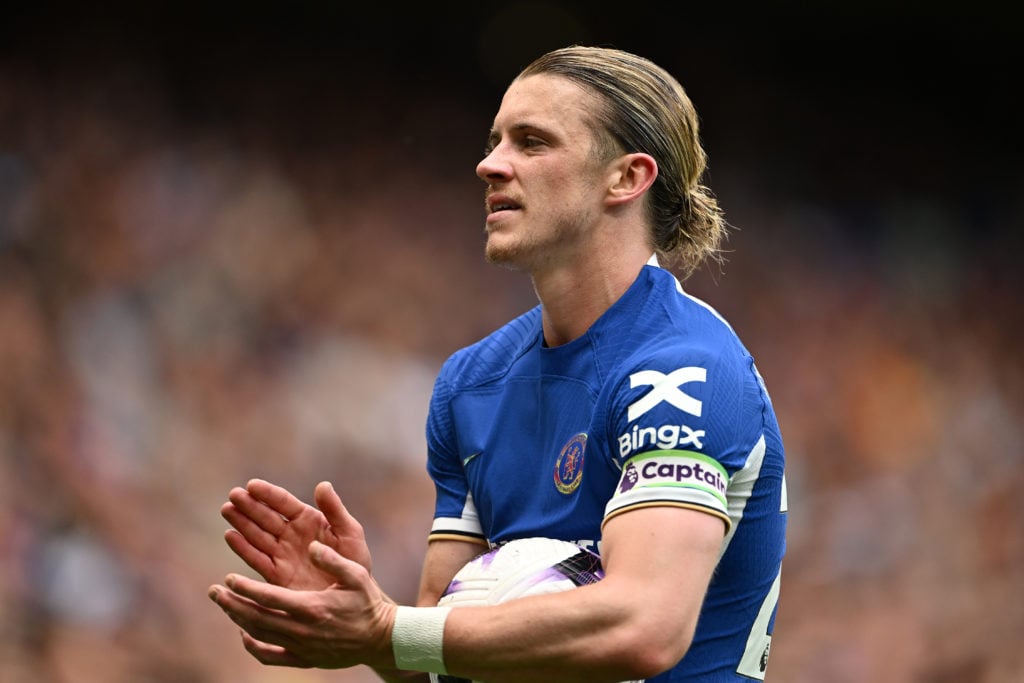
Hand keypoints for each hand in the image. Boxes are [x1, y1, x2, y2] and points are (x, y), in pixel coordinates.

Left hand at [209, 541, 396, 669]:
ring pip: (260, 636)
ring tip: (224, 605)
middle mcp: (302, 631)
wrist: (381, 638)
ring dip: (238, 620)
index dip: (245, 588)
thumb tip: (312, 545)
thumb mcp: (356, 575)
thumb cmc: (368, 602)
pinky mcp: (304, 660)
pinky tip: (244, 634)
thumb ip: (333, 559)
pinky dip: (254, 646)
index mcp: (312, 608)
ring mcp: (301, 648)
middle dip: (232, 604)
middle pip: (256, 618)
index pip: (268, 599)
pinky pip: (271, 657)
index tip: (229, 577)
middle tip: (213, 591)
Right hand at [221, 479, 372, 589]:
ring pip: (257, 535)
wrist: (353, 597)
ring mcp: (282, 554)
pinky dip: (243, 548)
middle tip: (233, 495)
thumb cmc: (355, 560)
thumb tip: (323, 485)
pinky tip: (231, 536)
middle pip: (266, 517)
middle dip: (249, 505)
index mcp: (309, 520)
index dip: (268, 494)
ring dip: (242, 522)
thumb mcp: (349, 533)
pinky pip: (257, 559)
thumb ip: (335, 510)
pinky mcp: (277, 576)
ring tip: (227, 509)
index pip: (284, 503)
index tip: (251, 485)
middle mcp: (291, 535)